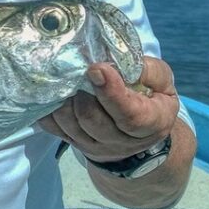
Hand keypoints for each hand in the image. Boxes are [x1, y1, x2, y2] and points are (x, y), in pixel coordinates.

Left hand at [37, 56, 178, 162]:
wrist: (138, 134)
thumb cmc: (150, 99)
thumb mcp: (162, 83)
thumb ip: (148, 71)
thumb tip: (117, 62)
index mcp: (151, 123)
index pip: (130, 115)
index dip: (111, 92)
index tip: (96, 68)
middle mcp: (122, 141)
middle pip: (92, 120)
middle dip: (81, 94)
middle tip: (76, 71)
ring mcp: (95, 145)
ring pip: (70, 125)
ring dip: (62, 101)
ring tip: (63, 80)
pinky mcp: (74, 143)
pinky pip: (53, 129)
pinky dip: (47, 111)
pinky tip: (50, 94)